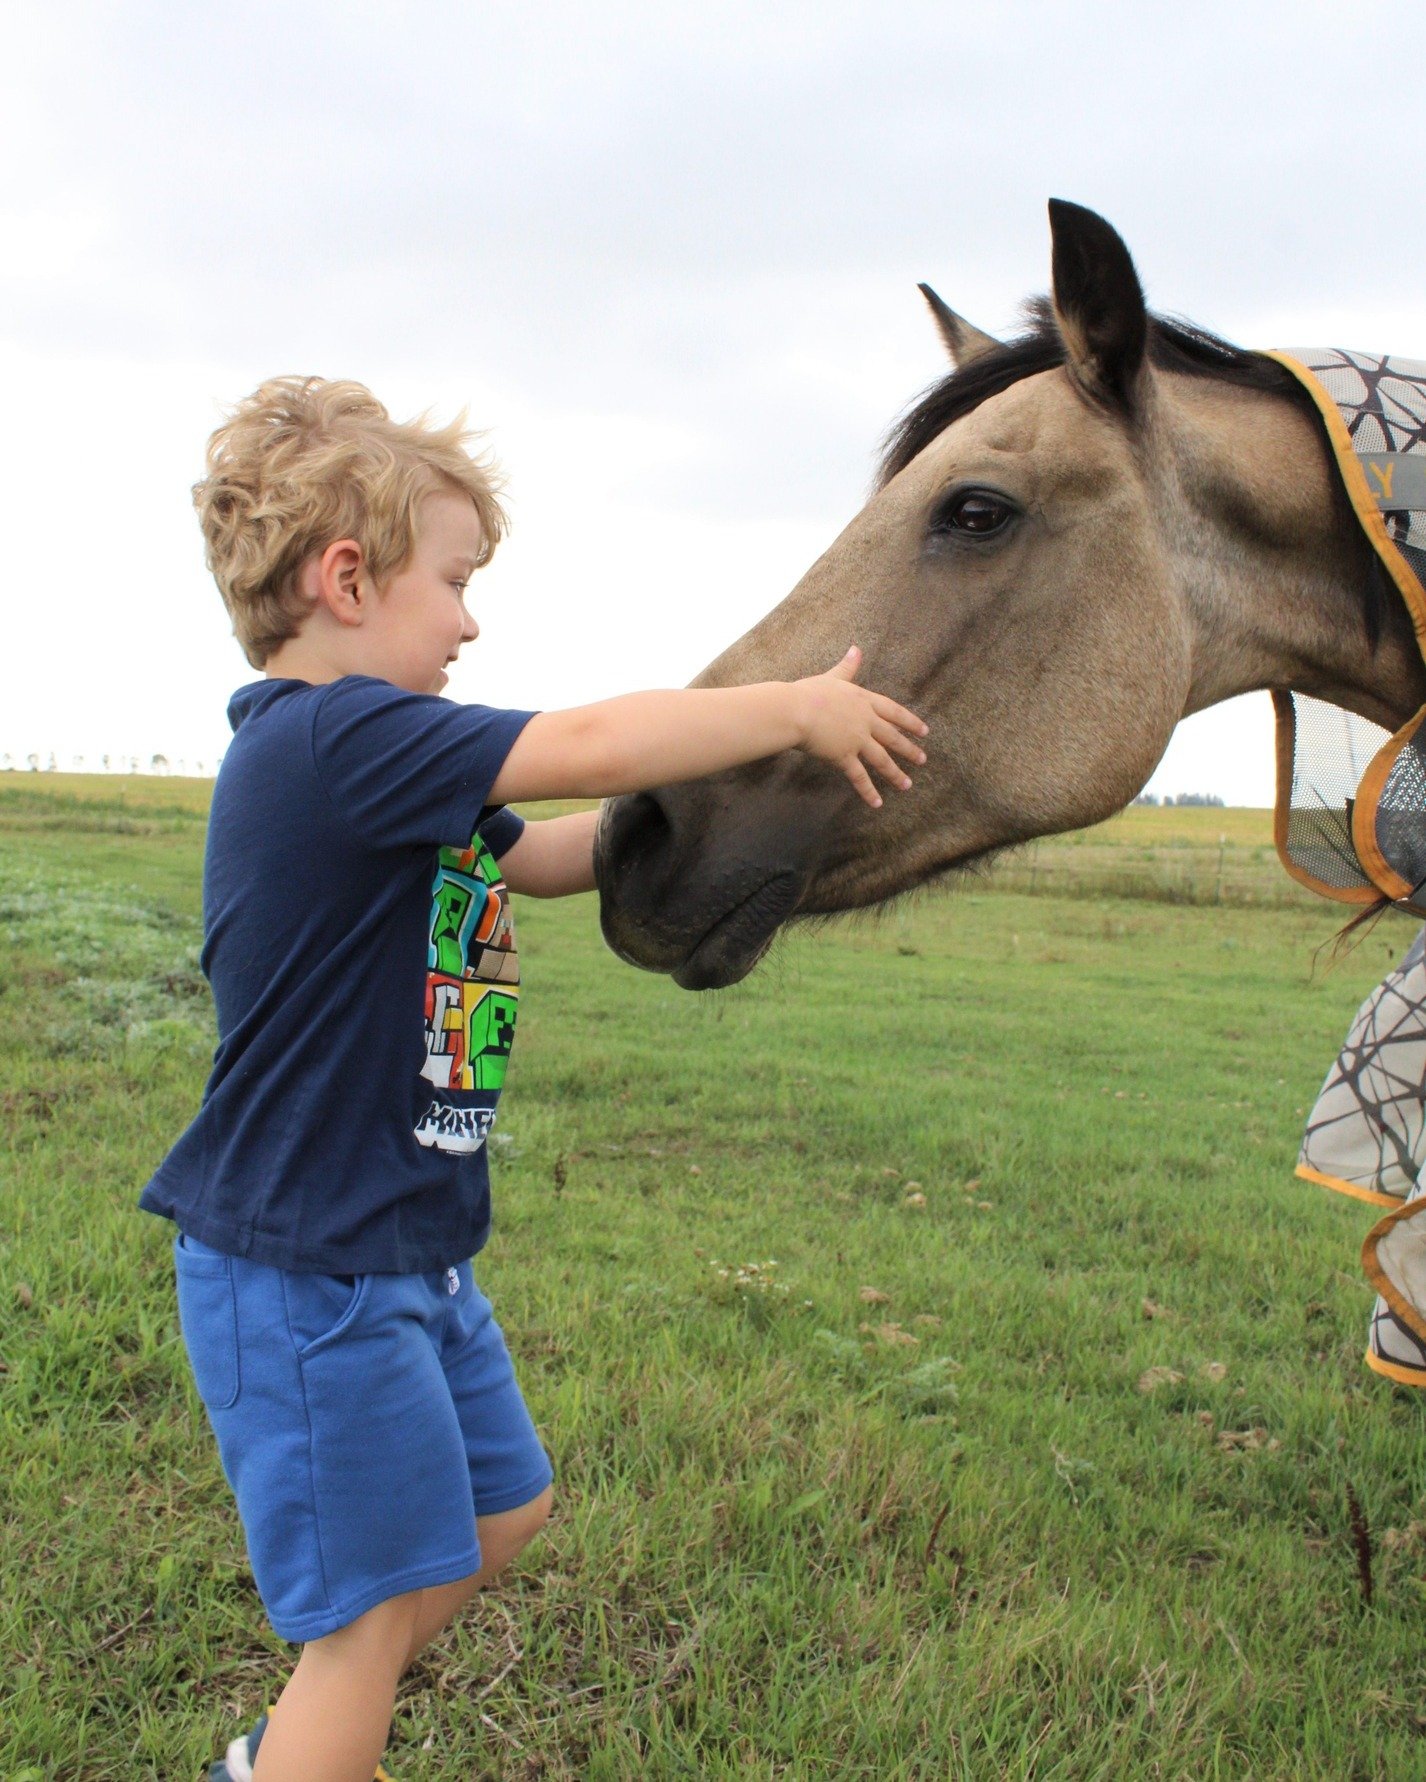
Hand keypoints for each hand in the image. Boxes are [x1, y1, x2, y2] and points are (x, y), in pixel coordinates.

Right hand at [793, 647, 928, 807]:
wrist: (794, 709)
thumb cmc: (807, 692)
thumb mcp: (832, 677)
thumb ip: (847, 667)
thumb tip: (856, 649)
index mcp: (863, 700)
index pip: (893, 711)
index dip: (910, 721)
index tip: (925, 731)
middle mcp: (865, 721)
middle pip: (892, 737)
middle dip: (909, 749)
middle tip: (922, 760)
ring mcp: (856, 740)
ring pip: (882, 759)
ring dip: (895, 773)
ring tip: (907, 785)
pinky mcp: (844, 756)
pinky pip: (859, 777)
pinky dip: (868, 791)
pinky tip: (877, 803)